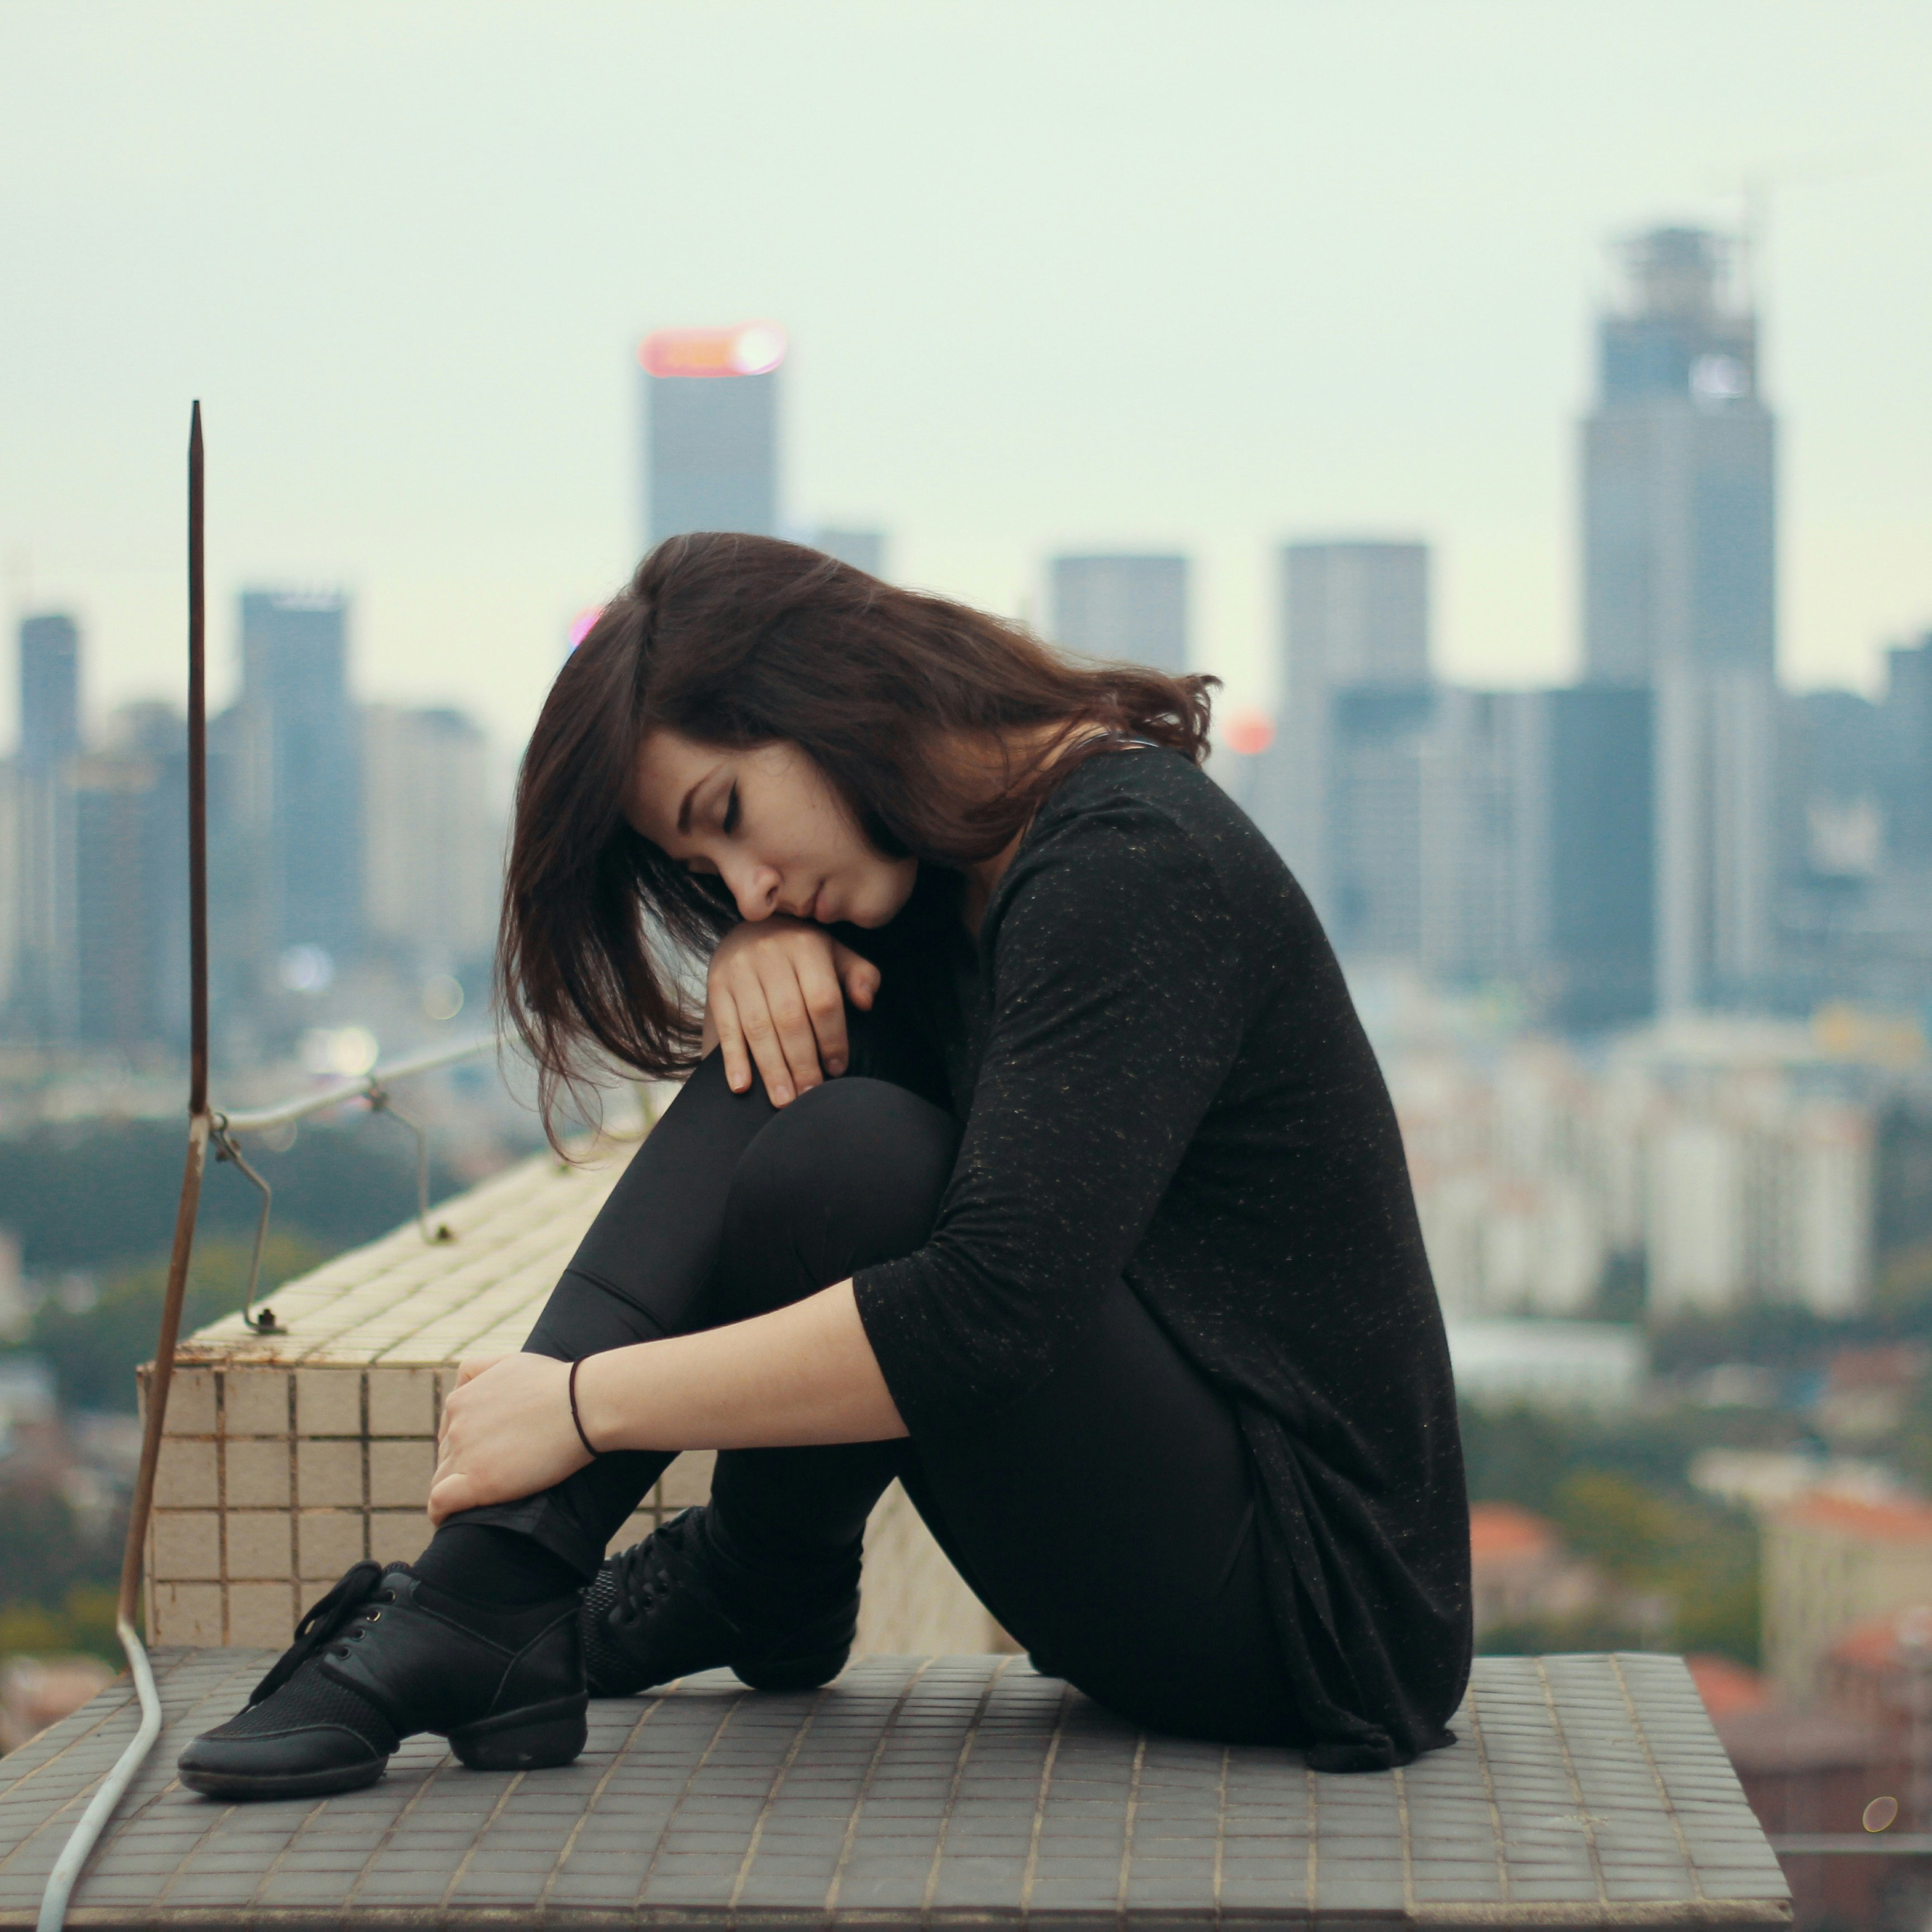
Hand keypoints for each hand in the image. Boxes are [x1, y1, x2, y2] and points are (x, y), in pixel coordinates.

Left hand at [427, 1353, 592, 1524]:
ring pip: (441, 1479)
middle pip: (446, 1455)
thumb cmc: (556, 1382)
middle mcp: (456, 1425)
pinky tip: (446, 1519)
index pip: (448, 1430)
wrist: (583, 1404)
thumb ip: (480, 1369)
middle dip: (461, 1465)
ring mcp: (465, 1453)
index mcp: (461, 1399)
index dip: (464, 1444)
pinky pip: (440, 1502)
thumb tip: (463, 1386)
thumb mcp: (509, 1361)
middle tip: (489, 1475)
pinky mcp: (478, 1481)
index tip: (481, 1454)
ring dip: (453, 1489)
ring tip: (470, 1501)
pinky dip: (439, 1513)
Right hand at [705, 916, 880, 1103]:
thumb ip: (860, 974)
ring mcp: (739, 970)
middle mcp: (770, 955)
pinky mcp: (716, 984)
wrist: (753, 925)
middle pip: (789, 1018)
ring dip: (772, 1068)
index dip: (832, 1038)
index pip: (823, 1000)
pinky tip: (741, 1085)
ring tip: (784, 1100)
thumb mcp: (837, 952)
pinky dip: (733, 1059)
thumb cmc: (804, 950)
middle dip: (802, 1062)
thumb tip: (865, 1003)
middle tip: (810, 1095)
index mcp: (807, 946)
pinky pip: (726, 1026)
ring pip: (758, 1027)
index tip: (837, 1068)